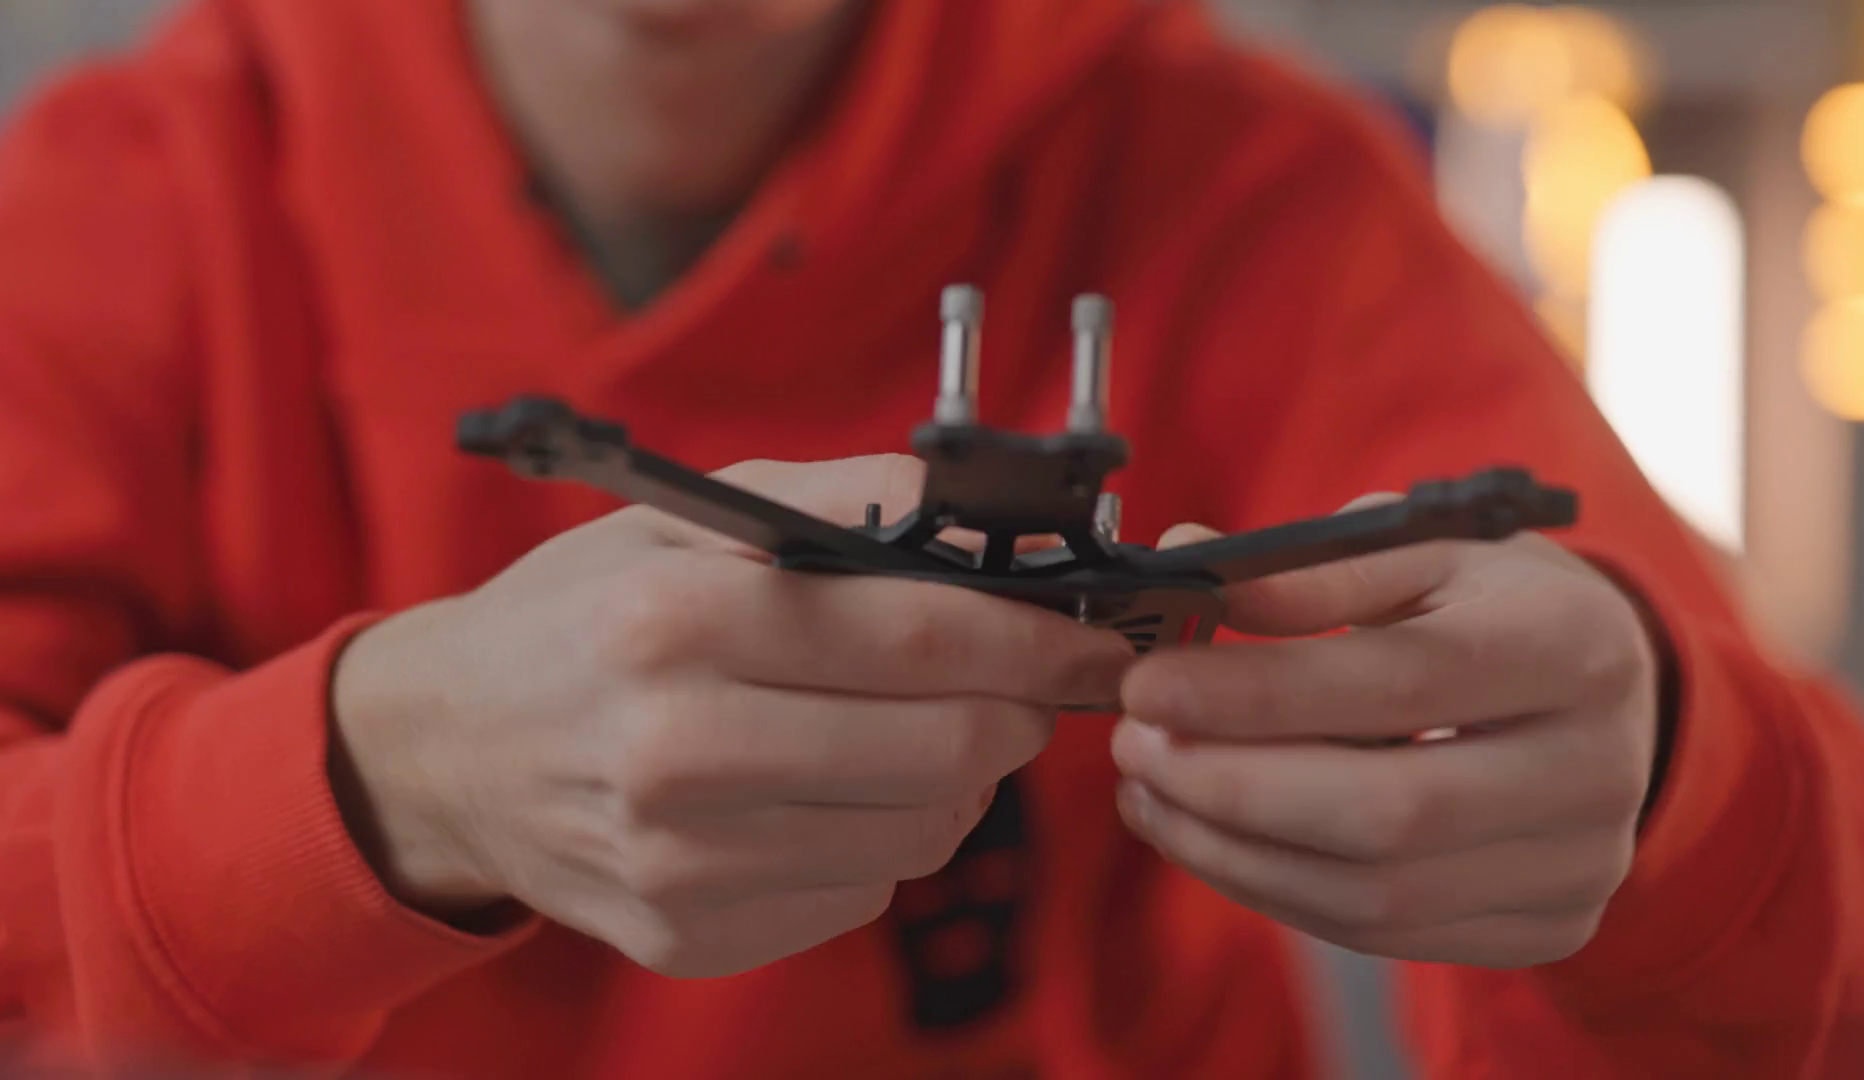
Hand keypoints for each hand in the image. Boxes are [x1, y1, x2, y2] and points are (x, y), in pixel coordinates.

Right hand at [330, 455, 1133, 977]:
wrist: (446, 752)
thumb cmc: (580, 615)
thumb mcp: (684, 518)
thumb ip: (841, 497)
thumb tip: (983, 508)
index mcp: (677, 621)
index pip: (921, 637)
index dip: (1037, 639)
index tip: (1096, 639)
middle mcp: (674, 753)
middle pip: (945, 750)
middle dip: (1016, 713)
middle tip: (1018, 686)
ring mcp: (680, 864)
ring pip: (920, 835)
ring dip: (955, 780)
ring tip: (911, 731)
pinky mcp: (688, 937)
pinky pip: (860, 895)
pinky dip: (878, 841)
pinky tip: (827, 793)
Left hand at [1109, 501, 1660, 968]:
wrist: (1609, 696)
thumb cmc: (1495, 608)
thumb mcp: (1423, 554)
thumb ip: (1310, 568)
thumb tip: (1185, 561)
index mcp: (1573, 648)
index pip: (1399, 683)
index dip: (1258, 693)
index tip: (1146, 684)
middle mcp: (1596, 770)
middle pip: (1386, 814)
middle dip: (1231, 786)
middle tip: (1131, 744)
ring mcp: (1578, 866)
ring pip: (1373, 895)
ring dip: (1230, 851)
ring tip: (1149, 791)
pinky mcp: (1547, 929)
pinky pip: (1381, 935)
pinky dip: (1274, 890)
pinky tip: (1209, 838)